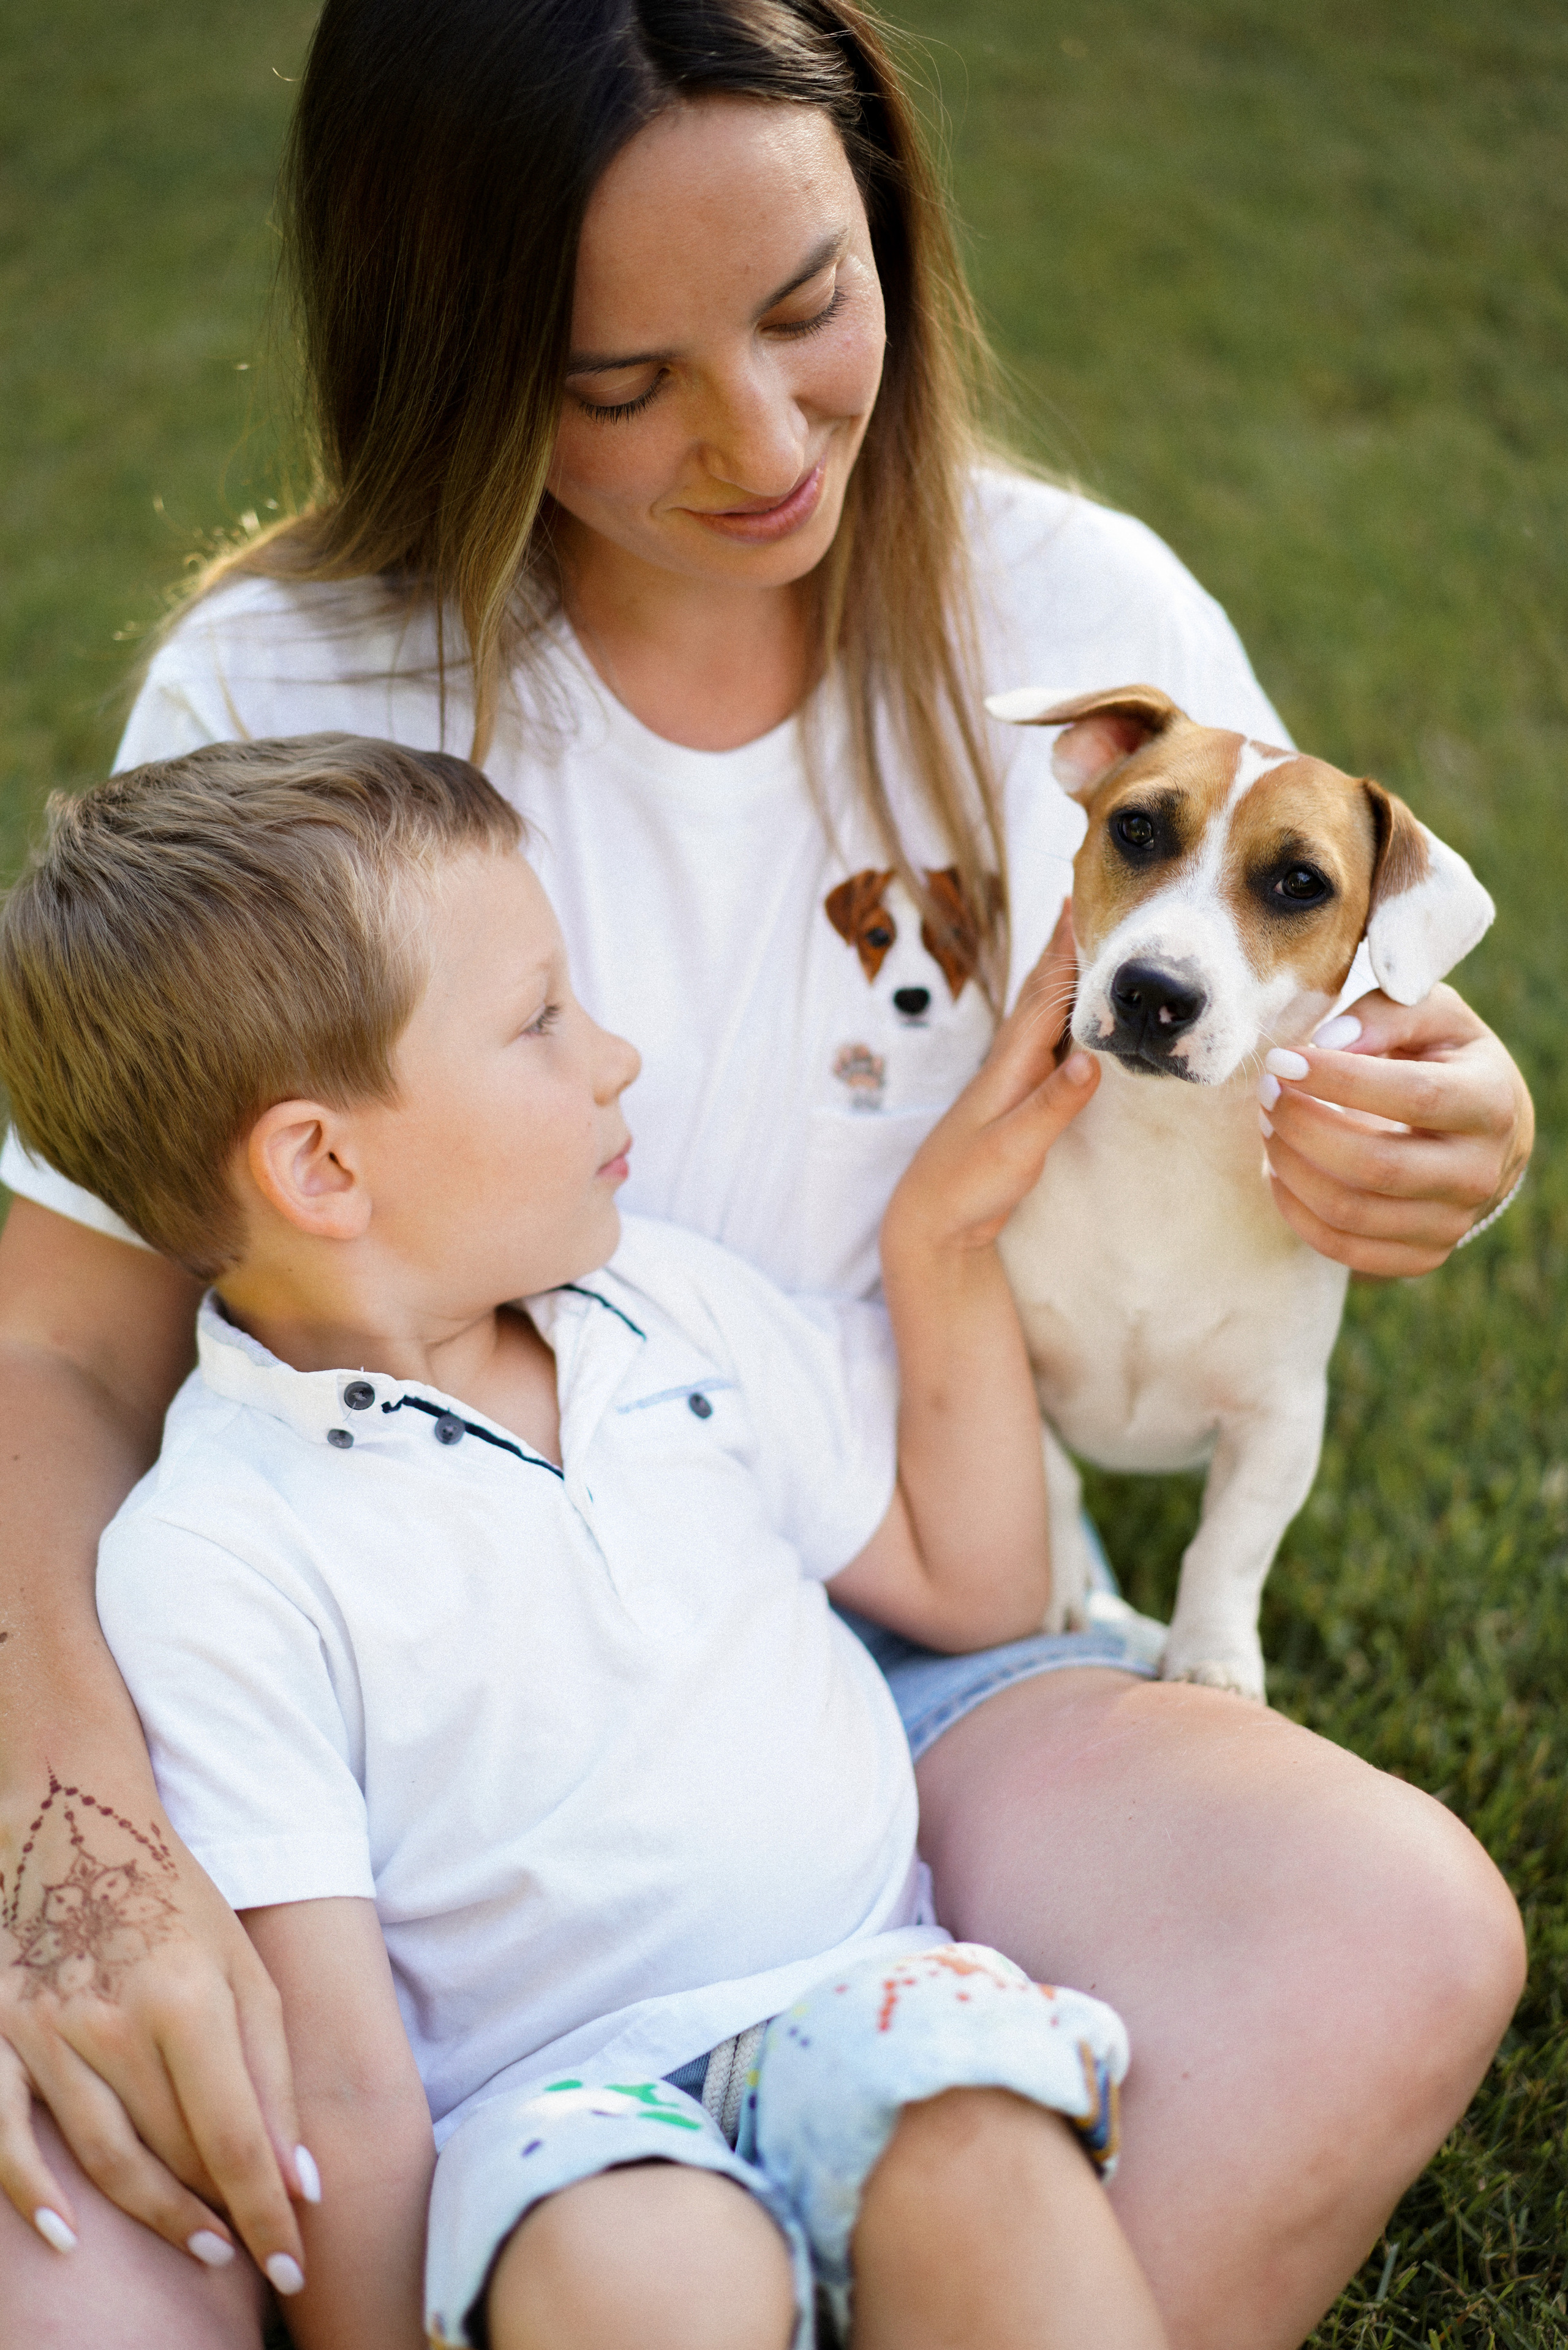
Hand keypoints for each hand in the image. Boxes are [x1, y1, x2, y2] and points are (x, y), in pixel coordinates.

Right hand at [0, 1779, 314, 2290]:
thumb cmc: (174, 1897)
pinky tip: (66, 2236)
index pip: (236, 2140)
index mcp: (187, 2000)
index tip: (295, 2266)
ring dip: (156, 2215)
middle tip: (256, 2248)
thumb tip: (301, 2179)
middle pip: (174, 2154)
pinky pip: (4, 2135)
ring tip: (205, 2246)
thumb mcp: (243, 1967)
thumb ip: (273, 2072)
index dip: (268, 2214)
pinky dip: (30, 2193)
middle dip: (222, 2211)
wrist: (74, 1824)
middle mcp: (113, 2025)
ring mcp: (45, 2034)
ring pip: (104, 2160)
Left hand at [884, 903, 1099, 1261]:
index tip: (1082, 900)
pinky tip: (1065, 1014)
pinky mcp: (1016, 1100)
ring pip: (1038, 1012)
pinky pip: (1043, 1041)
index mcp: (1011, 1064)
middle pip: (1038, 991)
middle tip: (1079, 897)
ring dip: (1056, 973)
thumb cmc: (967, 1186)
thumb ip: (1053, 1105)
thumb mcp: (1015, 1148)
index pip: (1045, 994)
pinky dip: (1057, 1014)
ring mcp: (1010, 1079)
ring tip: (1074, 938)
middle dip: (1059, 945)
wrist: (931, 1221)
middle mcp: (1009, 1062)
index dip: (1065, 949)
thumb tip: (1094, 1061)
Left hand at [1258, 983, 1533, 1277]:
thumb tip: (1330, 1040)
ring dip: (1289, 1166)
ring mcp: (1452, 1222)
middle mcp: (1478, 1171)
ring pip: (1349, 1211)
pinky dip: (1295, 1209)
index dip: (1338, 1079)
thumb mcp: (1432, 1017)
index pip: (1412, 1096)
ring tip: (1267, 1124)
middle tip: (1266, 1092)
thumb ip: (1387, 1013)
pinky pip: (1341, 1247)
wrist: (1484, 1134)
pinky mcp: (1422, 1256)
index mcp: (1490, 1102)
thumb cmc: (1445, 1060)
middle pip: (1374, 1165)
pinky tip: (1279, 1168)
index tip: (1281, 1060)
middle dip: (1301, 1126)